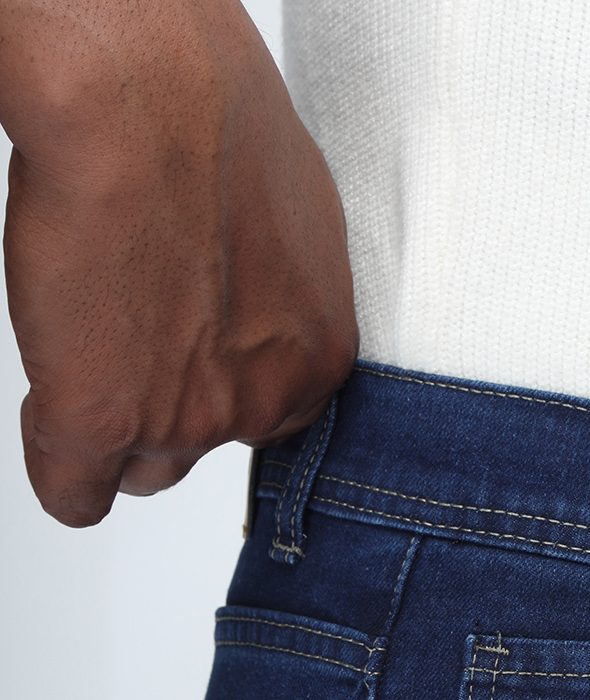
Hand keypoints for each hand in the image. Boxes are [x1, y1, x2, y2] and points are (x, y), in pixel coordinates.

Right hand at [1, 0, 356, 525]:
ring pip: (146, 470)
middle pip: (210, 450)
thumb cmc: (210, 121)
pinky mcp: (103, 423)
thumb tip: (247, 298)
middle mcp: (262, 402)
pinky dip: (64, 473)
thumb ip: (278, 289)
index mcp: (317, 356)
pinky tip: (56, 434)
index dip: (221, 388)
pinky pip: (76, 493)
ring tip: (90, 361)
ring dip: (119, 434)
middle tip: (135, 351)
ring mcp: (184, 423)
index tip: (191, 360)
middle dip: (172, 414)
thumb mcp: (291, 218)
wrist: (139, 101)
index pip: (272, 422)